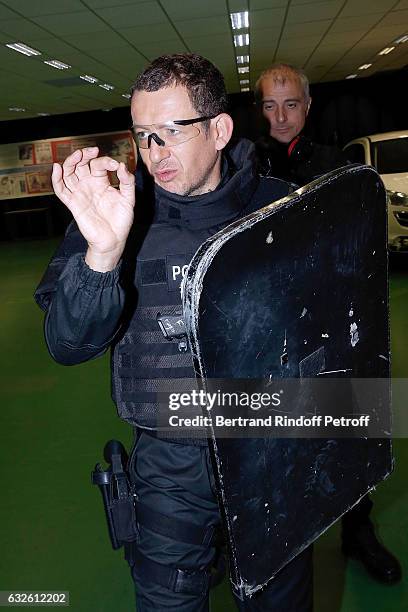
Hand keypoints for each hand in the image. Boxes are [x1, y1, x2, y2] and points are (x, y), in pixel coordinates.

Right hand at [52, 147, 134, 270]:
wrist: (113, 239)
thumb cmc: (121, 220)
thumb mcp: (128, 199)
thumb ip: (127, 182)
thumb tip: (122, 166)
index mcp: (101, 182)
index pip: (98, 164)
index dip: (105, 161)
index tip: (115, 165)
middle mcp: (88, 185)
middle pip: (80, 164)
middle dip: (84, 155)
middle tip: (92, 151)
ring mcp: (80, 193)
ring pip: (69, 173)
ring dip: (71, 162)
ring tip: (78, 155)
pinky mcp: (73, 203)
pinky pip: (61, 190)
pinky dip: (56, 178)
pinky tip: (57, 168)